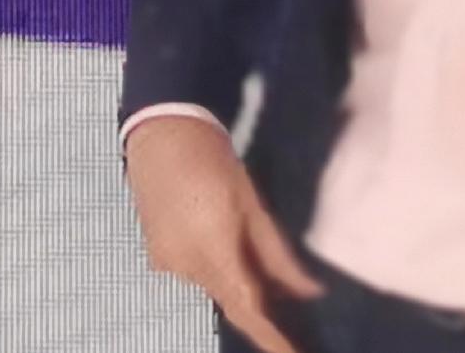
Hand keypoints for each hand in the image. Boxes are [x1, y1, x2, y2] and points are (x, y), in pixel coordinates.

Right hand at [125, 116, 326, 352]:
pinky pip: (195, 271)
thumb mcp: (251, 202)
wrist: (161, 133)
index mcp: (213, 250)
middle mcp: (185, 266)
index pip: (246, 308)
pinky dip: (216, 265)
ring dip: (236, 279)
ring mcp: (166, 263)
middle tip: (291, 317)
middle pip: (229, 298)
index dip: (271, 339)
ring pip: (212, 285)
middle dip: (258, 308)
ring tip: (256, 256)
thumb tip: (307, 290)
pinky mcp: (157, 255)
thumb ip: (276, 252)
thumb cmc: (214, 160)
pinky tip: (225, 237)